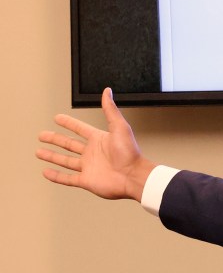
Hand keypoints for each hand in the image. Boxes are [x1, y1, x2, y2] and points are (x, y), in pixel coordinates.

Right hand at [37, 88, 154, 200]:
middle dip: (55, 139)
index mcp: (99, 139)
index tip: (57, 118)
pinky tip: (46, 172)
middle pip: (69, 144)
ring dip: (52, 156)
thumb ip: (110, 110)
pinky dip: (56, 176)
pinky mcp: (86, 180)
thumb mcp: (120, 127)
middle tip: (42, 135)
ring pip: (65, 161)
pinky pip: (67, 178)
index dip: (69, 123)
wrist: (133, 176)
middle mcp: (93, 153)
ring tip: (39, 152)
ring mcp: (88, 167)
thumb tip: (107, 91)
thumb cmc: (130, 153)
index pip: (80, 129)